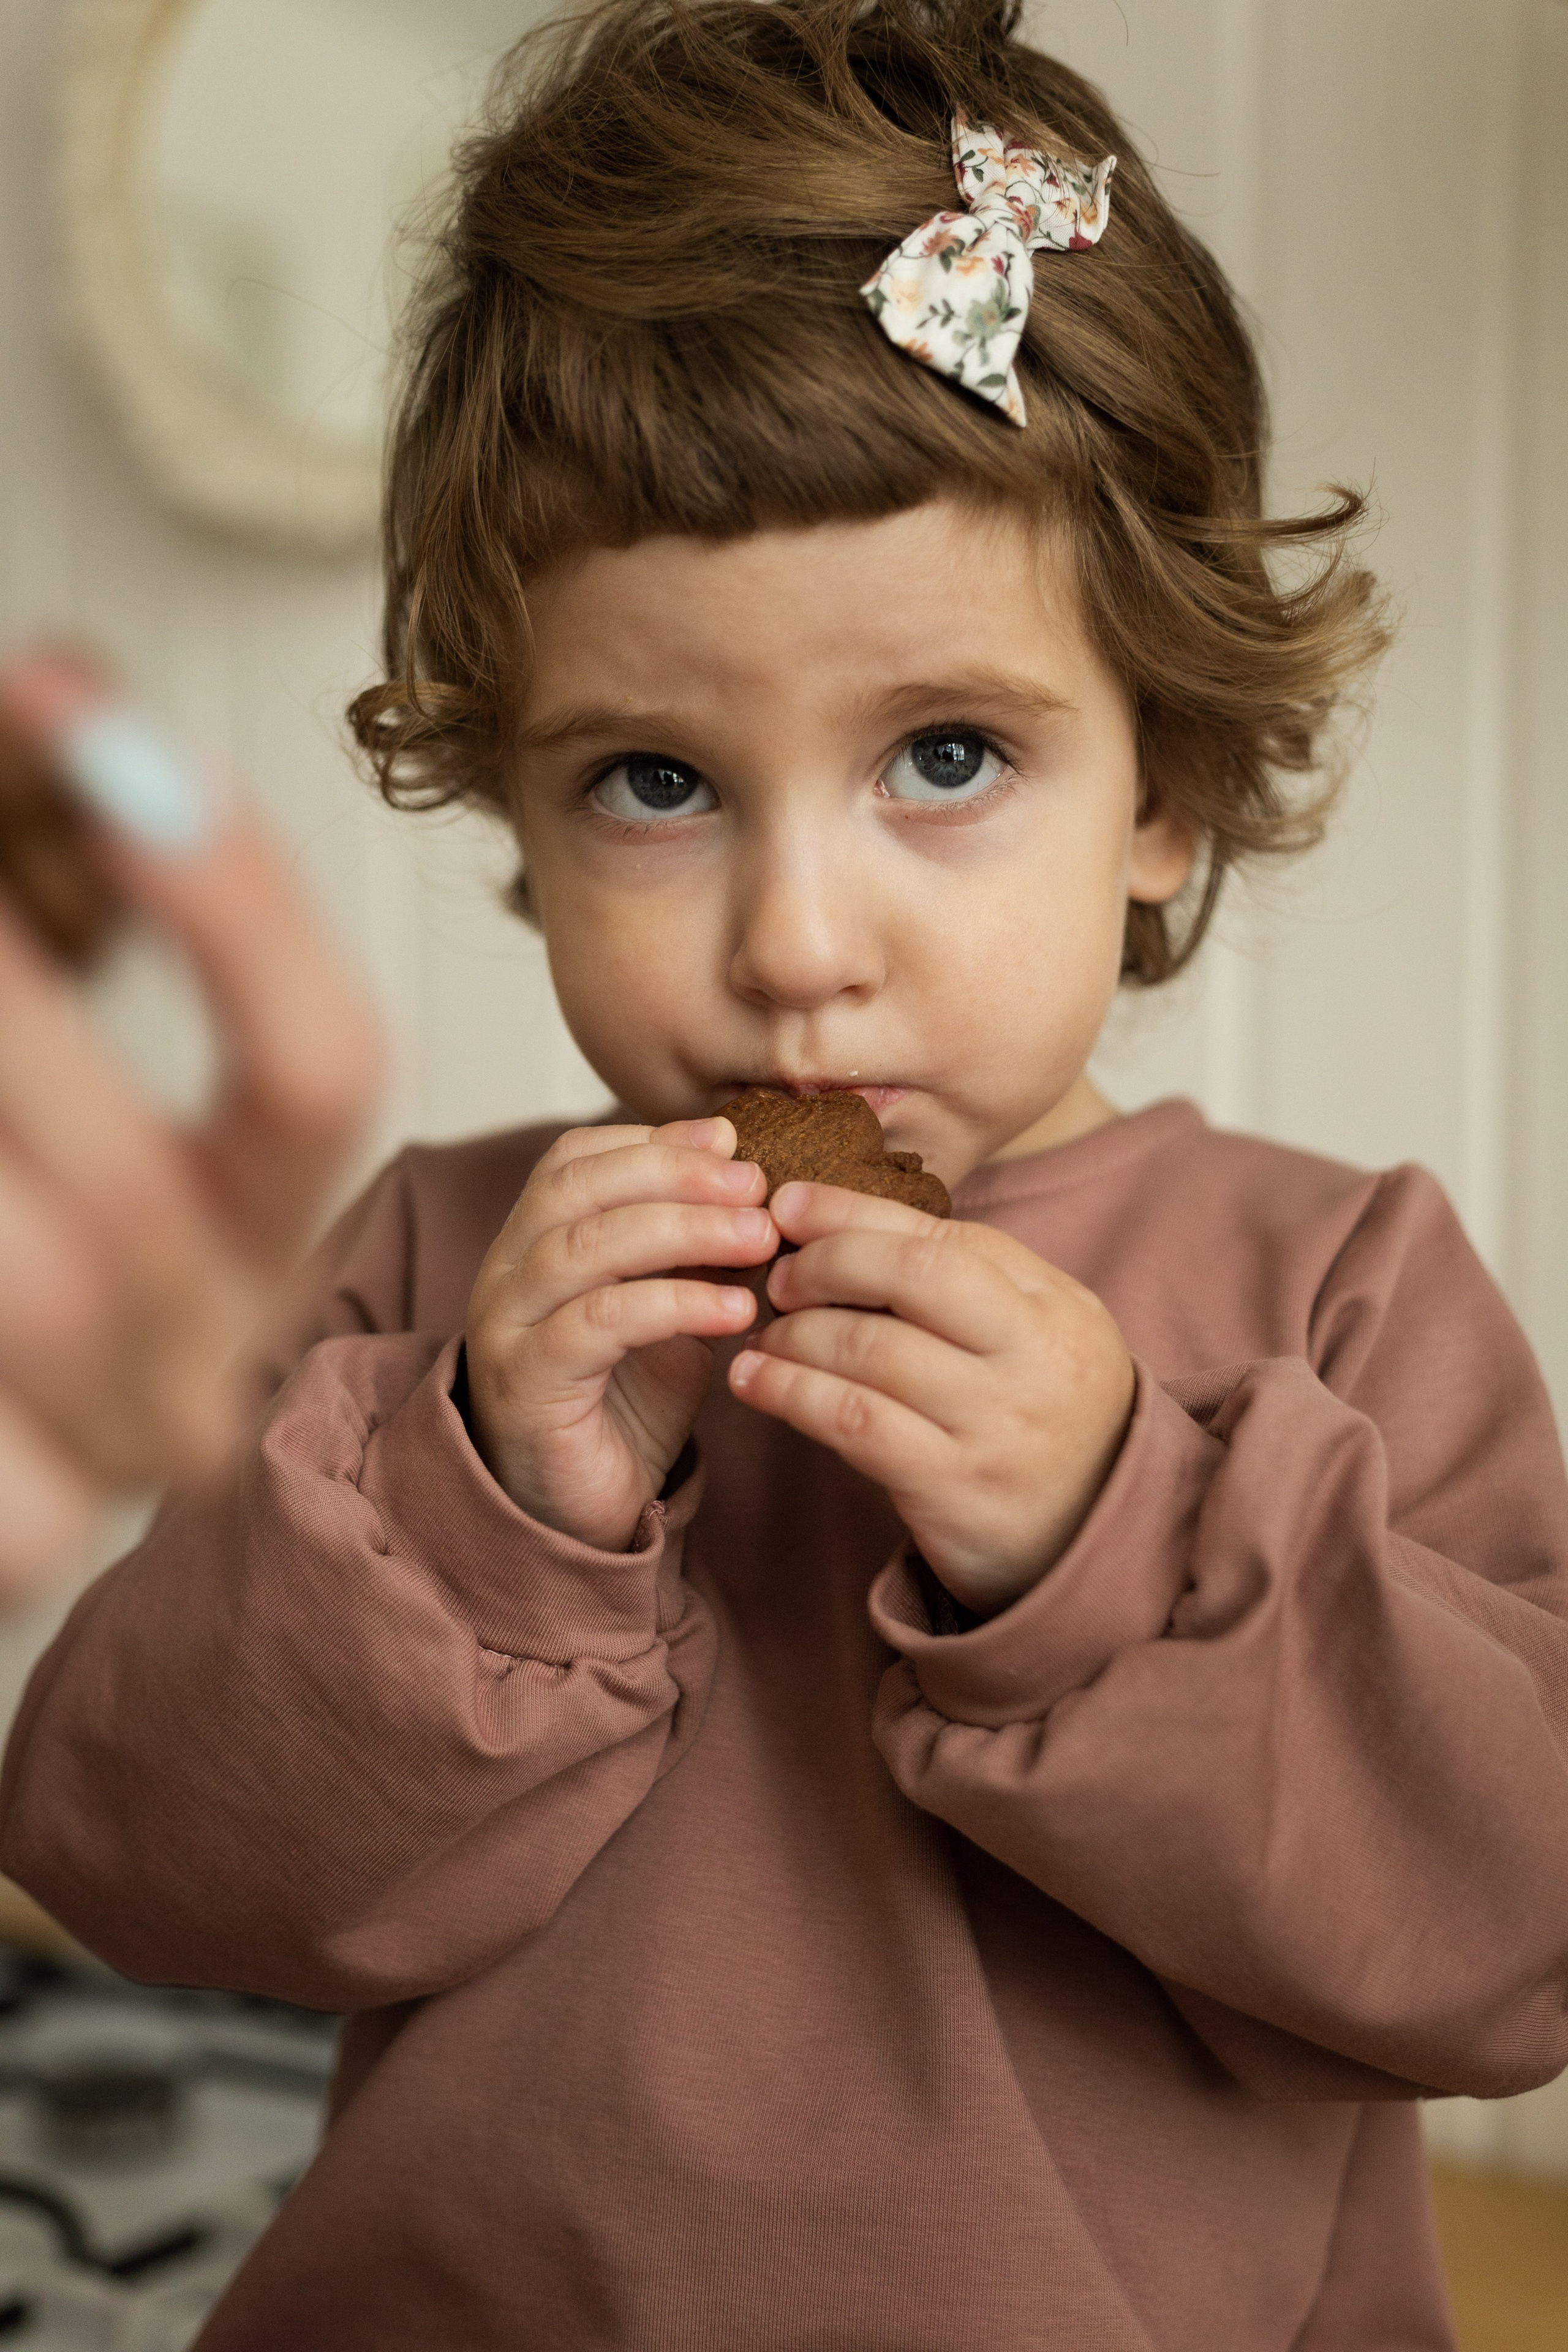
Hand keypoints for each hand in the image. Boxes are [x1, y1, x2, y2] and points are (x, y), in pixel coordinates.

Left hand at [0, 795, 381, 1599]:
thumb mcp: (32, 1015)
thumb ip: (53, 864)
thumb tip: (58, 691)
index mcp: (253, 1216)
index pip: (321, 1061)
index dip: (219, 894)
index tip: (78, 715)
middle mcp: (214, 1346)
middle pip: (148, 1188)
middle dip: (14, 1020)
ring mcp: (112, 1459)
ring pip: (49, 1293)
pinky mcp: (25, 1537)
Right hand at [464, 1119, 775, 1549]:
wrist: (579, 1516)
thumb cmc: (625, 1406)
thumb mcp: (672, 1310)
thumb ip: (699, 1252)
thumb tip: (755, 1191)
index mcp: (532, 1242)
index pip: (574, 1158)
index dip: (652, 1142)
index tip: (730, 1142)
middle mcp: (505, 1273)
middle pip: (577, 1188)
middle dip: (674, 1174)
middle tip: (756, 1186)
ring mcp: (506, 1328)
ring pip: (586, 1247)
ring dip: (684, 1230)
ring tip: (761, 1238)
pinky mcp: (526, 1384)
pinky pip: (598, 1322)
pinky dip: (674, 1304)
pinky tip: (738, 1310)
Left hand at [727, 1183, 1135, 1614]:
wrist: (1094, 1538)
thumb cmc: (1043, 1417)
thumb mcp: (1039, 1333)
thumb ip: (968, 1278)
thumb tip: (843, 1223)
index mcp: (1053, 1304)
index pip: (941, 1235)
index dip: (853, 1212)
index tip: (790, 1205)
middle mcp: (1034, 1355)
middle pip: (910, 1274)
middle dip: (824, 1263)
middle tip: (778, 1280)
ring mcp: (996, 1422)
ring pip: (870, 1348)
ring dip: (794, 1334)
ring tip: (764, 1338)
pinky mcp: (953, 1486)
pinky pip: (854, 1422)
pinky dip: (790, 1393)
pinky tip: (756, 1383)